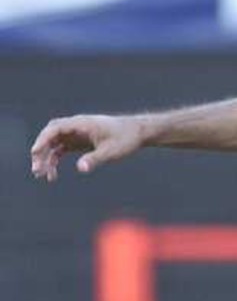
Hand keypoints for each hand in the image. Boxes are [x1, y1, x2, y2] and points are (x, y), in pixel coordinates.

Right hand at [31, 114, 145, 180]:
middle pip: (50, 136)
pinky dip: (55, 161)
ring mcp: (76, 134)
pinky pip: (61, 150)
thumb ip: (95, 159)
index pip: (55, 128)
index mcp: (82, 123)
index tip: (35, 153)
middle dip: (41, 152)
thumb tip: (80, 168)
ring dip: (46, 159)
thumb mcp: (111, 151)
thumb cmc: (126, 139)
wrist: (138, 133)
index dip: (43, 140)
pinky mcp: (79, 141)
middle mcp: (76, 126)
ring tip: (44, 176)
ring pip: (54, 144)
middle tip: (37, 170)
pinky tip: (53, 175)